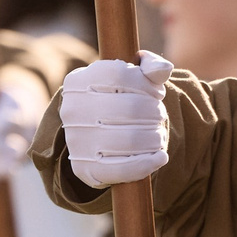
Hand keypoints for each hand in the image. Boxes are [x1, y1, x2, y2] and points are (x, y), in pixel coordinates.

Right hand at [59, 53, 173, 186]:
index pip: (119, 73)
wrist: (91, 137)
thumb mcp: (129, 78)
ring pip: (131, 139)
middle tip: (159, 116)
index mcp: (78, 82)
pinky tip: (160, 157)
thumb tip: (164, 69)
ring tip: (158, 135)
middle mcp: (72, 110)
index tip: (156, 93)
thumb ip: (149, 67)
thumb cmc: (116, 100)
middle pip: (130, 107)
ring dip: (155, 137)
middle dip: (155, 112)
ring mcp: (77, 141)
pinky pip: (124, 169)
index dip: (146, 84)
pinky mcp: (85, 168)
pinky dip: (148, 163)